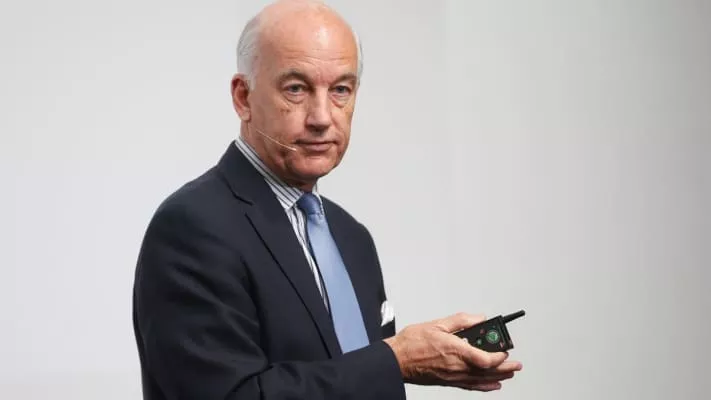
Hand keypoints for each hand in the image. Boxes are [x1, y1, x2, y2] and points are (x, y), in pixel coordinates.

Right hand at [383, 313, 522, 390]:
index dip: (499, 356)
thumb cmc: (412, 343)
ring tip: (510, 374)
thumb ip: (461, 320)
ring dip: (499, 378)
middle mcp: (457, 367)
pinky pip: (471, 387)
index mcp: (456, 350)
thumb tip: (478, 318)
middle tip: (516, 364)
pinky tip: (492, 386)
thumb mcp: (437, 323)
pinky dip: (484, 387)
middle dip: (505, 368)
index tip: (505, 350)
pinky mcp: (448, 382)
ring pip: (482, 380)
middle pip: (488, 371)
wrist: (397, 359)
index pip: (486, 358)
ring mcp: (453, 376)